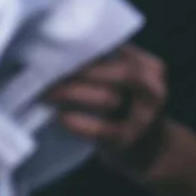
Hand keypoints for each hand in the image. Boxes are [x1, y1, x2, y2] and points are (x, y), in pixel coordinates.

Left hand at [44, 43, 169, 174]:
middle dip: (76, 71)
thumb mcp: (121, 81)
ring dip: (72, 93)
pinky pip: (103, 130)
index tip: (52, 47)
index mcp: (150, 67)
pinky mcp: (130, 142)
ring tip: (46, 92)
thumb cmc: (124, 108)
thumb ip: (101, 63)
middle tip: (42, 70)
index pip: (115, 48)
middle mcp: (153, 89)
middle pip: (116, 71)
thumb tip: (56, 44)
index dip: (82, 48)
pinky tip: (61, 118)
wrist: (151, 152)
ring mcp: (146, 118)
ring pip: (108, 98)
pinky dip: (80, 123)